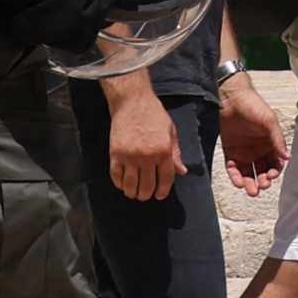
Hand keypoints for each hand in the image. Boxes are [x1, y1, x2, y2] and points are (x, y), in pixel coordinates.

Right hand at [105, 83, 179, 203]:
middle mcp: (147, 156)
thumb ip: (176, 153)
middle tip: (145, 196)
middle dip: (147, 194)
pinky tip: (122, 184)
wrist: (132, 102)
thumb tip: (182, 172)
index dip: (163, 190)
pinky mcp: (115, 154)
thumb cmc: (154, 114)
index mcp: (164, 150)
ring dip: (132, 193)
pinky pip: (116, 176)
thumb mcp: (171, 132)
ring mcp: (130, 156)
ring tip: (134, 193)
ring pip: (130, 184)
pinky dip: (119, 184)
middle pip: (147, 185)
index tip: (160, 195)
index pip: (165, 178)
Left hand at [217, 75, 286, 187]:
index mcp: (270, 143)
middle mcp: (258, 150)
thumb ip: (278, 140)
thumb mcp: (269, 122)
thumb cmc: (254, 106)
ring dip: (250, 183)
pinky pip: (233, 168)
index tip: (272, 176)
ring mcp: (244, 152)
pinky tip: (238, 183)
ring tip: (250, 190)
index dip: (275, 171)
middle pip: (262, 171)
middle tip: (261, 186)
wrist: (231, 99)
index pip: (275, 163)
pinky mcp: (230, 152)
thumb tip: (287, 158)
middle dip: (262, 181)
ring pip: (248, 173)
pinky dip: (236, 177)